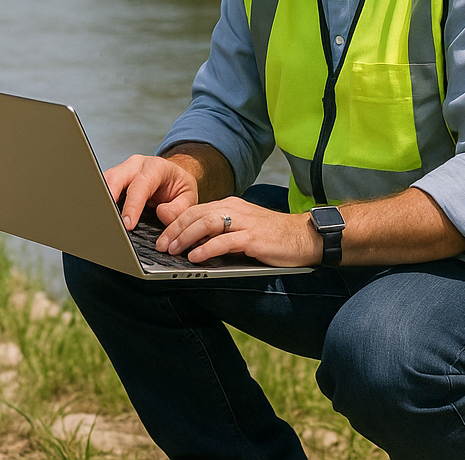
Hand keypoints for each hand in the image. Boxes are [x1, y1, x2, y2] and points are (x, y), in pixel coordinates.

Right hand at [104, 154, 199, 230]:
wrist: (173, 176)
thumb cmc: (178, 186)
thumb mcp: (189, 197)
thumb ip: (180, 208)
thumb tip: (162, 214)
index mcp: (156, 167)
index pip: (140, 185)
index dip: (132, 205)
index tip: (127, 224)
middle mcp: (136, 165)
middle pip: (115, 178)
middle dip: (108, 198)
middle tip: (107, 220)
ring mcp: (123, 170)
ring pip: (105, 181)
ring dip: (102, 200)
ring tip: (102, 219)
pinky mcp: (115, 178)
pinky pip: (104, 187)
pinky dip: (102, 200)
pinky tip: (102, 214)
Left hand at [159, 196, 321, 267]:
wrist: (304, 236)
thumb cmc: (273, 236)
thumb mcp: (242, 228)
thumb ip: (219, 232)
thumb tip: (193, 243)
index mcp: (229, 205)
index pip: (194, 210)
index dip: (175, 223)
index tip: (162, 238)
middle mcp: (234, 209)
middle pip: (195, 214)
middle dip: (174, 230)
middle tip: (160, 246)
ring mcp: (244, 222)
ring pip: (206, 224)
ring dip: (185, 237)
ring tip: (172, 250)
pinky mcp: (252, 238)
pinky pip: (224, 241)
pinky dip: (206, 249)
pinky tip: (195, 257)